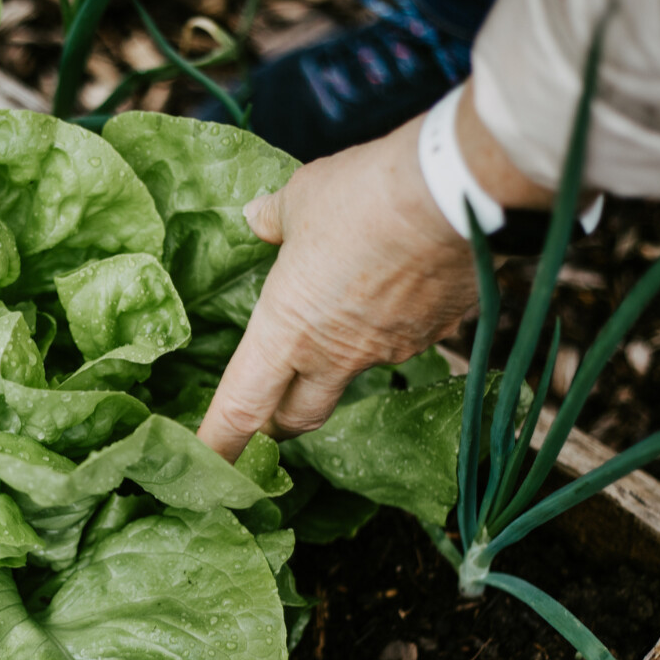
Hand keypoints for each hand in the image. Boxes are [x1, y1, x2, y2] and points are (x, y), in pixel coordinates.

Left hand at [197, 94, 503, 460]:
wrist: (454, 195)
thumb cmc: (360, 197)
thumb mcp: (300, 199)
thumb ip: (274, 220)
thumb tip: (257, 217)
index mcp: (285, 330)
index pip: (240, 407)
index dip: (218, 443)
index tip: (205, 464)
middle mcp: (334, 356)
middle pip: (298, 415)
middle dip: (278, 421)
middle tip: (268, 409)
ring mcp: (388, 351)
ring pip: (352, 374)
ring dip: (339, 359)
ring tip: (342, 307)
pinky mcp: (433, 336)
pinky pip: (402, 341)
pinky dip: (389, 324)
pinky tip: (396, 284)